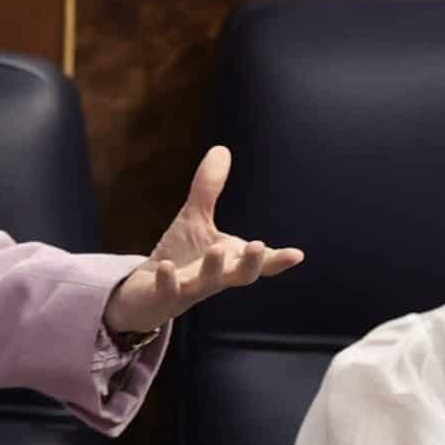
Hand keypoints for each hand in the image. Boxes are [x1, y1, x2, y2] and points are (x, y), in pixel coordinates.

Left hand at [102, 145, 303, 334]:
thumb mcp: (195, 219)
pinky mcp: (164, 295)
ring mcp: (190, 288)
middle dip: (250, 263)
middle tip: (258, 246)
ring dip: (213, 268)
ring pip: (207, 283)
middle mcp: (215, 278)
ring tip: (216, 250)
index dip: (278, 260)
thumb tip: (222, 149)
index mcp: (229, 261)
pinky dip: (169, 279)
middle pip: (241, 276)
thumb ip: (209, 189)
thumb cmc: (181, 257)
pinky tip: (167, 266)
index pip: (259, 263)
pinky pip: (168, 290)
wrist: (147, 292)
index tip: (297, 254)